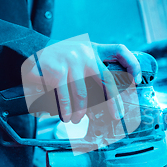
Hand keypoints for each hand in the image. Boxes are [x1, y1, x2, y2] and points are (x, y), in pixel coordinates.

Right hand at [21, 35, 141, 123]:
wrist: (29, 46)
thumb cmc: (60, 57)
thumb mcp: (80, 53)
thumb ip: (95, 66)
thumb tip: (111, 97)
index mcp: (93, 49)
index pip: (119, 51)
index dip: (132, 64)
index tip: (137, 80)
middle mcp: (84, 53)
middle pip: (105, 79)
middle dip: (112, 102)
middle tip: (115, 116)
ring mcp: (68, 61)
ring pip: (80, 95)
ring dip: (78, 111)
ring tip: (73, 120)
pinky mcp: (53, 71)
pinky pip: (60, 96)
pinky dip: (58, 108)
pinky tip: (55, 114)